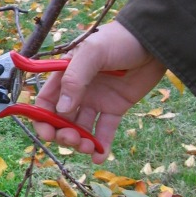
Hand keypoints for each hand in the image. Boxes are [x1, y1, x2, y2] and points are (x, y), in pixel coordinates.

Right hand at [33, 21, 165, 162]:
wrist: (153, 41)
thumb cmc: (118, 40)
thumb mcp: (92, 53)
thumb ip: (74, 80)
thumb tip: (61, 111)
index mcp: (64, 76)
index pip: (45, 102)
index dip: (41, 119)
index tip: (46, 133)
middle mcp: (77, 91)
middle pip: (61, 119)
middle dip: (62, 134)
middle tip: (72, 139)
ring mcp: (96, 100)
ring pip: (81, 128)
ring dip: (80, 142)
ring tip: (87, 148)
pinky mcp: (115, 108)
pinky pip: (104, 130)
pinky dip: (101, 145)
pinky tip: (99, 156)